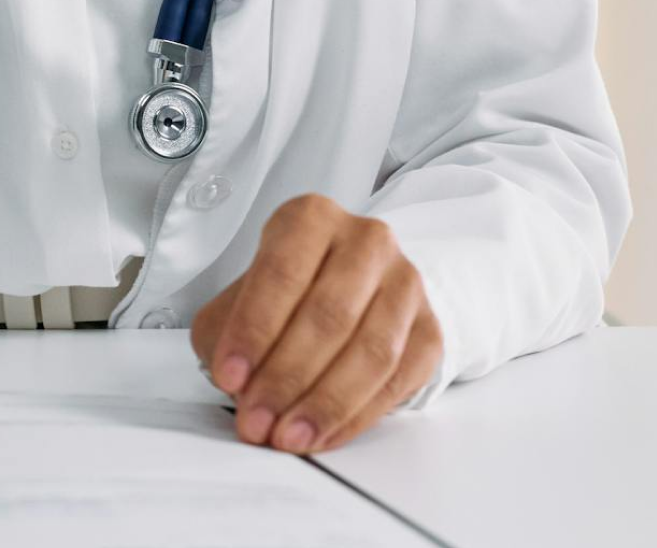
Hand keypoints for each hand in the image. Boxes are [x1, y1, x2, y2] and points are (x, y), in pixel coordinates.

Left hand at [190, 193, 440, 453]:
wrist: (348, 288)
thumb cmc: (282, 294)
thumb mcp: (236, 300)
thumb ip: (227, 334)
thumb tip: (239, 383)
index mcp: (311, 219)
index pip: (281, 273)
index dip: (253, 330)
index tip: (228, 376)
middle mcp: (366, 240)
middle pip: (329, 315)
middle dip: (285, 378)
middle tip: (256, 421)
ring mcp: (405, 283)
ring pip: (371, 351)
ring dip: (324, 404)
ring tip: (287, 437)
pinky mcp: (429, 328)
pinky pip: (398, 380)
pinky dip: (357, 415)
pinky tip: (322, 435)